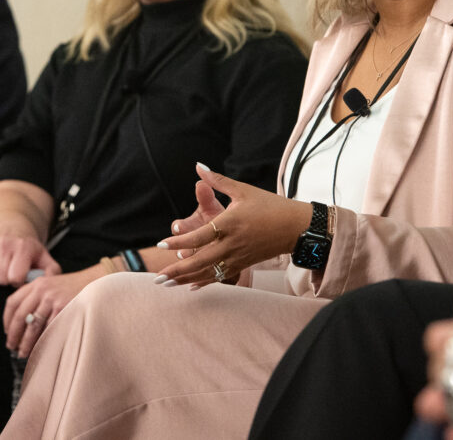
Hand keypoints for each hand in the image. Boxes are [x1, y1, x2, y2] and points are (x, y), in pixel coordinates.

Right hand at [0, 233, 60, 286]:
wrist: (12, 226)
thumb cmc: (29, 248)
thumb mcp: (44, 257)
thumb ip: (52, 271)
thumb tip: (49, 284)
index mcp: (23, 247)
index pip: (15, 278)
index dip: (19, 281)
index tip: (22, 275)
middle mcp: (5, 243)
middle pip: (1, 279)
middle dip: (8, 280)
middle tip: (12, 271)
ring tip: (4, 267)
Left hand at [2, 266, 100, 357]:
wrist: (95, 283)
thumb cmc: (72, 288)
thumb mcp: (51, 285)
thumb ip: (36, 297)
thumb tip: (20, 324)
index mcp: (36, 284)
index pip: (13, 302)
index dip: (6, 319)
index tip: (6, 332)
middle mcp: (42, 290)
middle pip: (20, 316)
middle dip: (14, 334)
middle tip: (12, 347)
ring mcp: (53, 299)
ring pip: (33, 326)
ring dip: (26, 342)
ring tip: (23, 352)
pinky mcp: (64, 308)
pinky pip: (49, 329)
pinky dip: (43, 340)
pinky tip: (41, 348)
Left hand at [155, 164, 309, 286]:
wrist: (296, 227)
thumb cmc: (270, 205)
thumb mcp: (243, 190)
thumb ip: (217, 181)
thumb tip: (198, 166)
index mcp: (230, 223)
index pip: (200, 236)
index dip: (180, 241)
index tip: (162, 244)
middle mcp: (232, 243)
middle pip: (200, 261)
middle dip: (177, 271)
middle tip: (157, 278)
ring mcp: (238, 257)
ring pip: (207, 272)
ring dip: (185, 279)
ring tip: (165, 285)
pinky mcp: (243, 264)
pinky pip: (220, 276)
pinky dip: (204, 281)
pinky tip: (190, 287)